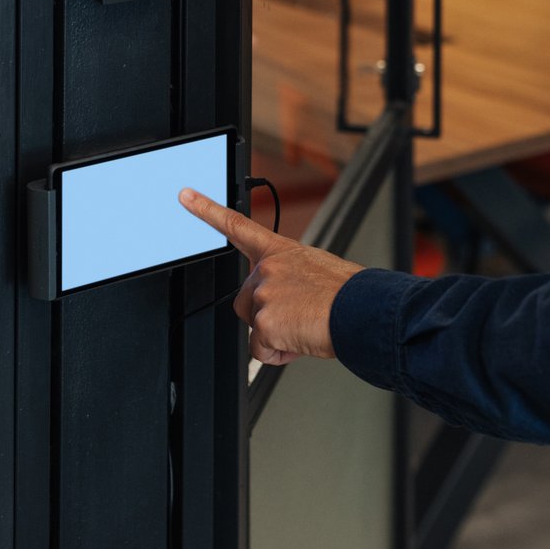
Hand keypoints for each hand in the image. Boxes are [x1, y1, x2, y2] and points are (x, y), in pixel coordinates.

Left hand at [178, 188, 363, 365]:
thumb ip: (292, 276)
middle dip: (266, 315)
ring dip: (277, 334)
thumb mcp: (318, 270)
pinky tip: (303, 339)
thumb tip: (289, 298)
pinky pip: (261, 349)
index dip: (207, 210)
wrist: (363, 310)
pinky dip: (281, 352)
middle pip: (245, 301)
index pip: (237, 226)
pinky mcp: (264, 322)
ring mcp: (264, 294)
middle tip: (299, 315)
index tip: (185, 196)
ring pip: (255, 326)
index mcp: (281, 251)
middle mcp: (268, 269)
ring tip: (307, 326)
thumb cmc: (349, 294)